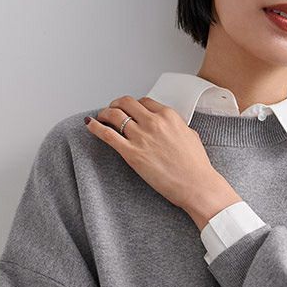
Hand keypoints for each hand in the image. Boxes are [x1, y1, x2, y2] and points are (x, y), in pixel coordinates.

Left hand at [84, 95, 220, 211]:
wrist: (196, 185)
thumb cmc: (196, 166)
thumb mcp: (191, 136)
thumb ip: (177, 127)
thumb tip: (170, 127)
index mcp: (168, 116)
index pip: (144, 102)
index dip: (134, 105)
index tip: (129, 109)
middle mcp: (153, 122)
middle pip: (126, 103)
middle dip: (116, 104)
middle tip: (112, 110)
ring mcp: (141, 137)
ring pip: (114, 115)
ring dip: (105, 114)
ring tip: (101, 118)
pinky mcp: (131, 153)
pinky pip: (107, 134)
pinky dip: (96, 127)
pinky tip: (90, 124)